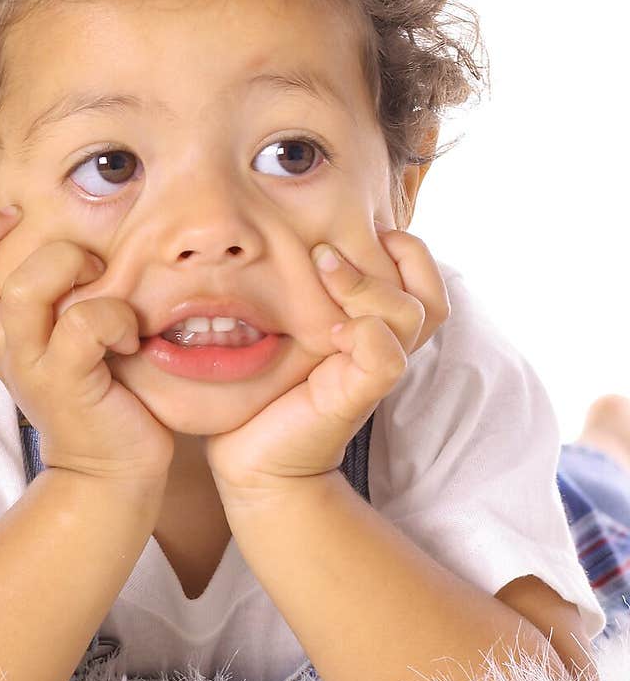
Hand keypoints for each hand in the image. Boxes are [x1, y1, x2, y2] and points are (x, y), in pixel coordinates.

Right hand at [0, 206, 173, 484]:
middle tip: (83, 260)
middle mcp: (5, 349)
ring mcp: (32, 367)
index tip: (20, 220)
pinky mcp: (68, 383)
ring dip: (72, 267)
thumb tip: (82, 235)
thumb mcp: (65, 340)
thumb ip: (57, 301)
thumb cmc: (100, 394)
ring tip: (103, 283)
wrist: (113, 472)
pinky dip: (116, 315)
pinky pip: (83, 324)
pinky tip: (131, 337)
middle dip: (27, 243)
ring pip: (26, 289)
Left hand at [206, 227, 450, 492]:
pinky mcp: (354, 398)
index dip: (407, 248)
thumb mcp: (290, 318)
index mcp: (376, 328)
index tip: (356, 234)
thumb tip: (299, 225)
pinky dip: (364, 333)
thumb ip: (306, 282)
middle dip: (394, 257)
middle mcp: (384, 350)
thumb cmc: (263, 382)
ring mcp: (371, 374)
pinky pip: (387, 359)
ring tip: (321, 268)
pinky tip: (327, 330)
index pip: (426, 279)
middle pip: (431, 295)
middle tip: (328, 249)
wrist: (248, 454)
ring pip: (411, 315)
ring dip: (367, 285)